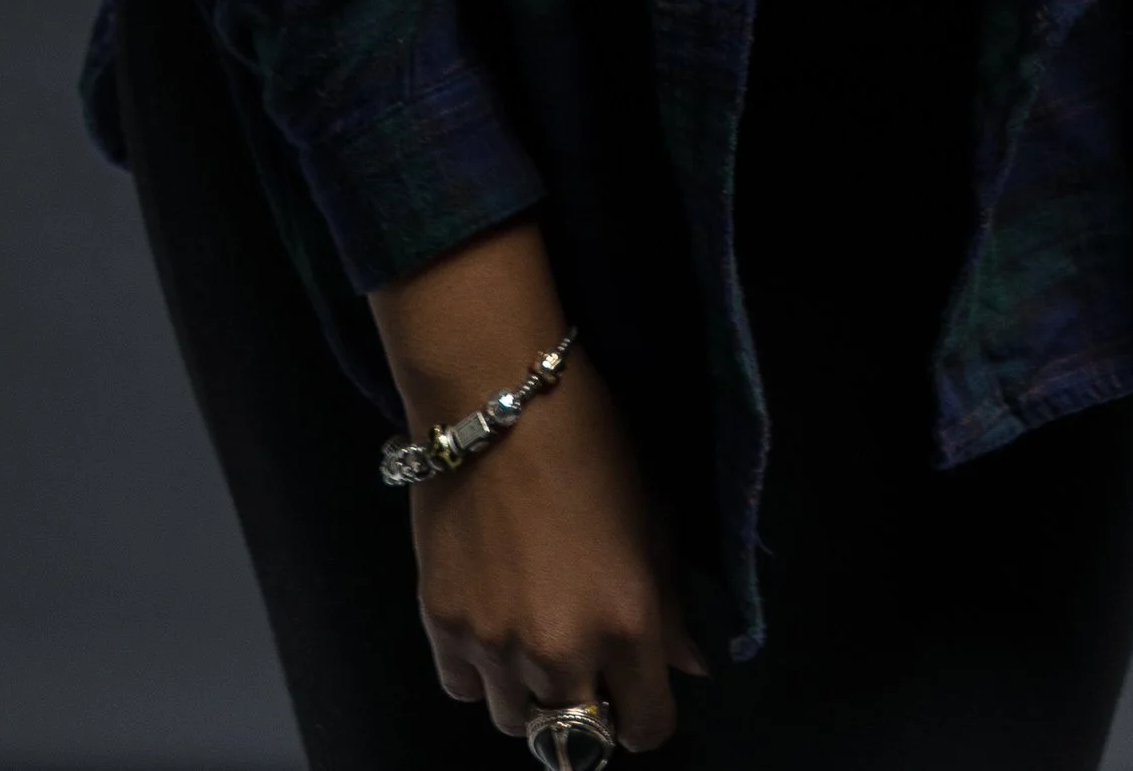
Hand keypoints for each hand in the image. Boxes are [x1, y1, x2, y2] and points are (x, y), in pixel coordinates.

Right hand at [373, 225, 706, 749]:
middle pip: (577, 737)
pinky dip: (480, 671)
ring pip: (517, 722)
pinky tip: (493, 624)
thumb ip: (672, 602)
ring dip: (532, 693)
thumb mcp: (654, 513)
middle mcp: (563, 652)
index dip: (646, 713)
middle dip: (590, 705)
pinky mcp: (442, 628)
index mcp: (629, 623)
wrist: (496, 394)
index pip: (647, 728)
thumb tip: (689, 665)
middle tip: (587, 660)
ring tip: (536, 637)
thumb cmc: (592, 439)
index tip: (639, 688)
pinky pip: (464, 688)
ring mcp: (496, 646)